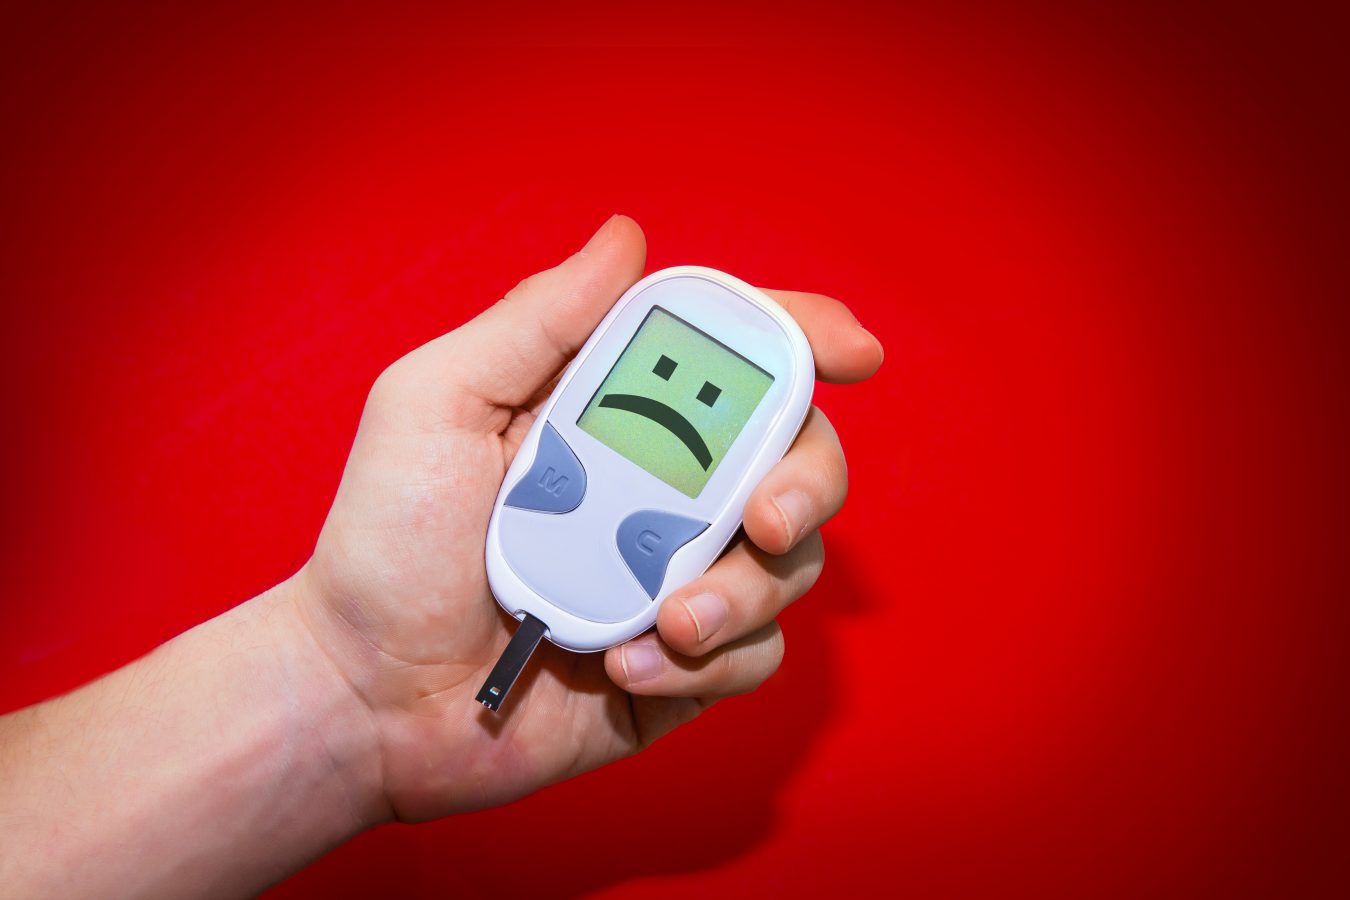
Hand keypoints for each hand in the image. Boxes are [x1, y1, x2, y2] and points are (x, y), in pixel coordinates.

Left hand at [295, 215, 882, 821]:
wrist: (366, 695)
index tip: (852, 351)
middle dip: (806, 482)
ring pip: (789, 565)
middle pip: (797, 458)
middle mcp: (662, 491)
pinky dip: (706, 664)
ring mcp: (678, 579)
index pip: (732, 361)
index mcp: (614, 416)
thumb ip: (536, 322)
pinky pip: (755, 656)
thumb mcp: (439, 403)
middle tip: (764, 518)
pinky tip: (623, 668)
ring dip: (742, 593)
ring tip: (663, 624)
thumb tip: (627, 238)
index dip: (803, 340)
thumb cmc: (387, 542)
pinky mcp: (683, 668)